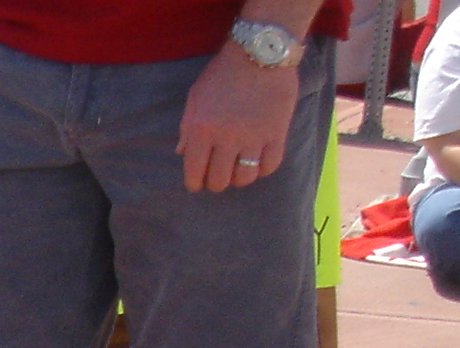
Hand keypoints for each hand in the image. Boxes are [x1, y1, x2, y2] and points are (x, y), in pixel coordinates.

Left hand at [178, 44, 298, 192]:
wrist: (260, 52)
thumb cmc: (223, 73)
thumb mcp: (195, 97)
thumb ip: (187, 128)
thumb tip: (182, 153)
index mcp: (201, 130)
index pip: (194, 174)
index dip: (195, 183)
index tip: (199, 181)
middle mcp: (226, 138)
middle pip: (219, 181)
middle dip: (216, 182)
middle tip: (219, 173)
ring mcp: (253, 136)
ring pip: (245, 178)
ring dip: (240, 177)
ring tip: (239, 167)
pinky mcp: (277, 132)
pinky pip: (270, 165)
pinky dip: (263, 168)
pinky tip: (259, 160)